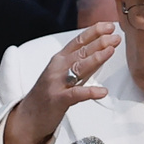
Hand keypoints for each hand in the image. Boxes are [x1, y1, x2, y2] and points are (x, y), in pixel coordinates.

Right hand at [3, 22, 119, 143]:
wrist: (28, 117)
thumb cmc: (48, 95)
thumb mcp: (63, 75)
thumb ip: (80, 64)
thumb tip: (101, 52)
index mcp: (59, 60)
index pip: (78, 42)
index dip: (94, 32)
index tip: (109, 26)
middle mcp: (57, 68)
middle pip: (80, 52)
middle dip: (99, 42)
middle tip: (116, 36)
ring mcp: (56, 83)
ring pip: (78, 67)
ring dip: (96, 58)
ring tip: (111, 51)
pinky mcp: (58, 100)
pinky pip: (76, 94)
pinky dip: (90, 92)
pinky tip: (103, 91)